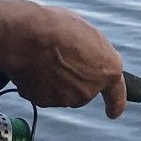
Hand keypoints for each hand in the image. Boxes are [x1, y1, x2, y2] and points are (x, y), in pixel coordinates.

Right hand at [0, 0, 126, 118]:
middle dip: (75, 78)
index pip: (116, 92)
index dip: (115, 103)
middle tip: (61, 58)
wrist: (25, 37)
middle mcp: (90, 89)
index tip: (113, 113)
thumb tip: (86, 59)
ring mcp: (68, 98)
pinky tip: (33, 67)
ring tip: (44, 59)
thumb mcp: (86, 33)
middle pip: (84, 89)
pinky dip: (40, 85)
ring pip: (64, 93)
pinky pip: (44, 94)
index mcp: (108, 69)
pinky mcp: (46, 102)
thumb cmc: (56, 27)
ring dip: (56, 81)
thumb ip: (92, 53)